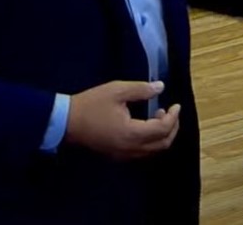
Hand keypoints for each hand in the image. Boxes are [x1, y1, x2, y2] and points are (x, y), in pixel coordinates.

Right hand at [63, 80, 179, 160]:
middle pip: (162, 144)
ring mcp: (124, 154)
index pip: (163, 129)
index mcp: (133, 133)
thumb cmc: (91, 104)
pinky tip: (145, 126)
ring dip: (162, 135)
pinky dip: (151, 141)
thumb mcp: (116, 90)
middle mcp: (131, 148)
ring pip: (153, 150)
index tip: (176, 104)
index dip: (173, 117)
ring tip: (158, 116)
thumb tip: (160, 87)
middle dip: (172, 128)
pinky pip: (142, 152)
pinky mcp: (117, 155)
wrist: (66, 121)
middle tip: (171, 112)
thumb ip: (141, 89)